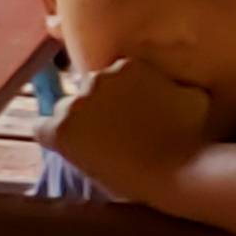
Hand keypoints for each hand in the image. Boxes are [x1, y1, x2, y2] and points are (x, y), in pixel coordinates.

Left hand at [38, 58, 210, 201]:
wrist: (178, 170)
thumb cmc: (192, 136)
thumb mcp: (192, 94)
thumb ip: (172, 83)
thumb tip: (170, 83)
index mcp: (127, 65)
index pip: (111, 79)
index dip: (119, 99)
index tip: (128, 118)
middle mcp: (98, 77)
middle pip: (88, 92)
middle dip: (99, 109)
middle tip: (116, 134)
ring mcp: (77, 104)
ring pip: (67, 111)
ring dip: (80, 124)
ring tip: (99, 148)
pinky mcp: (60, 130)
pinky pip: (42, 130)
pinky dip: (53, 139)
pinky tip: (71, 152)